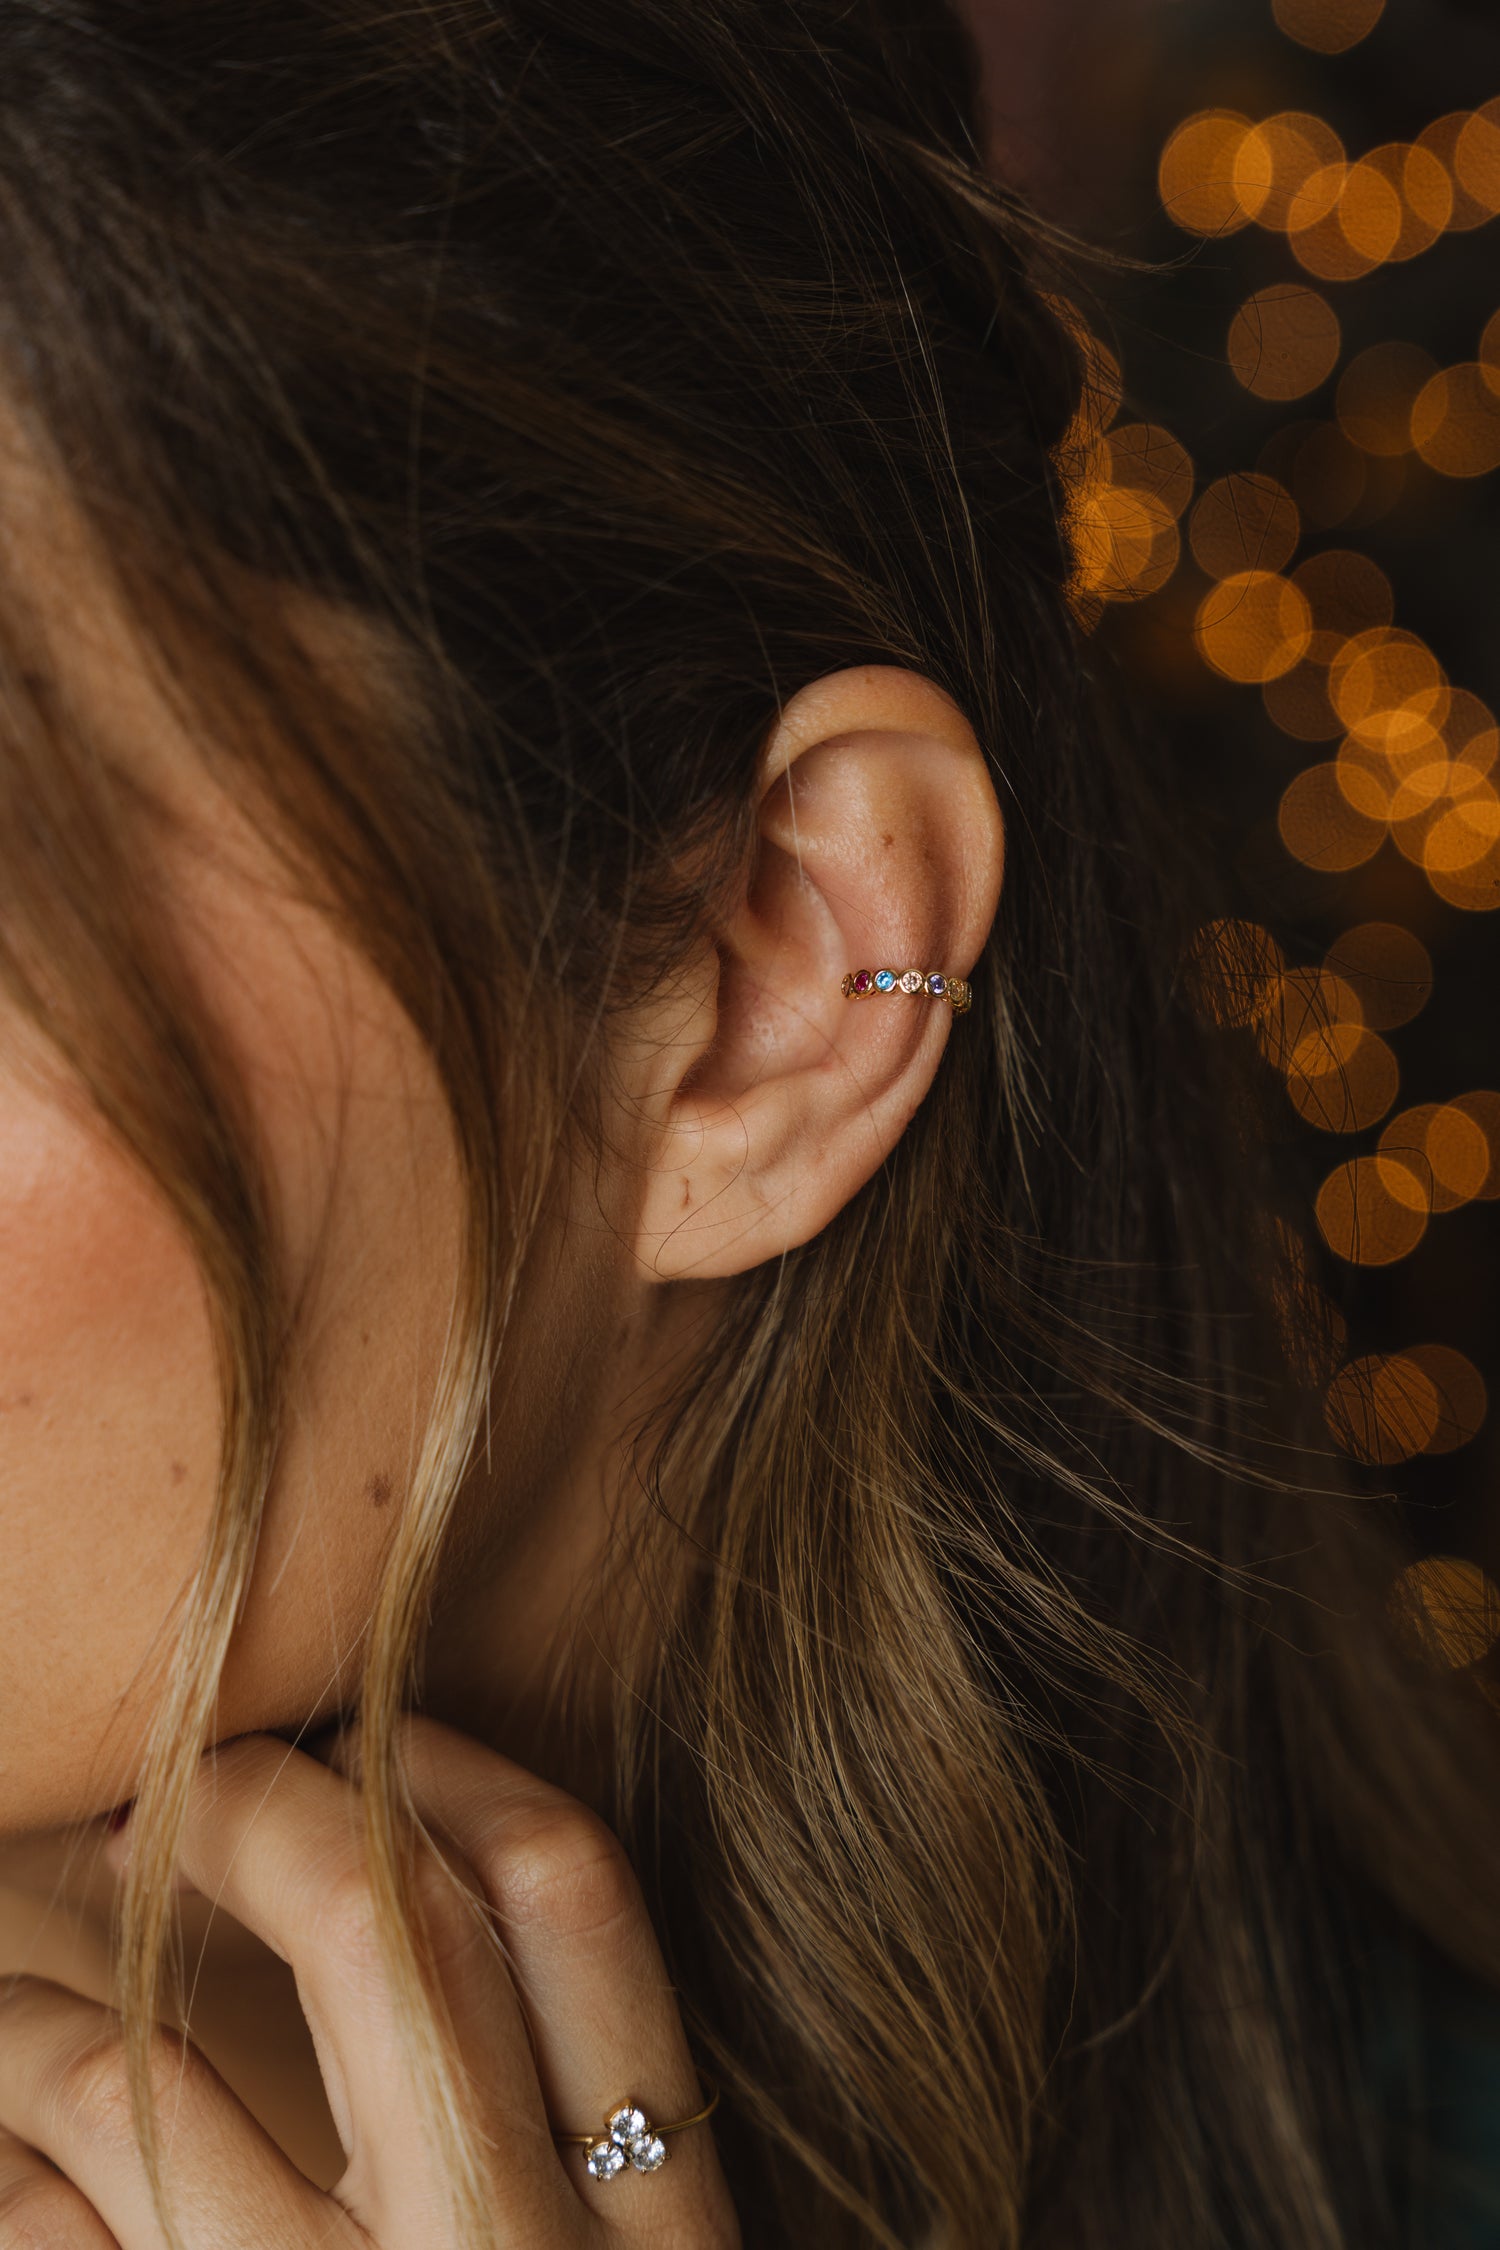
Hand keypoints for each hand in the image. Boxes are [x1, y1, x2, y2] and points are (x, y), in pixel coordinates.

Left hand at [0, 1720, 739, 2246]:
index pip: (571, 1888)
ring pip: (139, 2084)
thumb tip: (419, 1880)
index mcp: (657, 2226)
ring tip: (20, 2016)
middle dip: (249, 1810)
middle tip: (170, 1787)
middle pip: (375, 1922)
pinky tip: (18, 2169)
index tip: (363, 1730)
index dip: (449, 1764)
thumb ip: (580, 2131)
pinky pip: (51, 2241)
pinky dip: (11, 2174)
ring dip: (41, 2021)